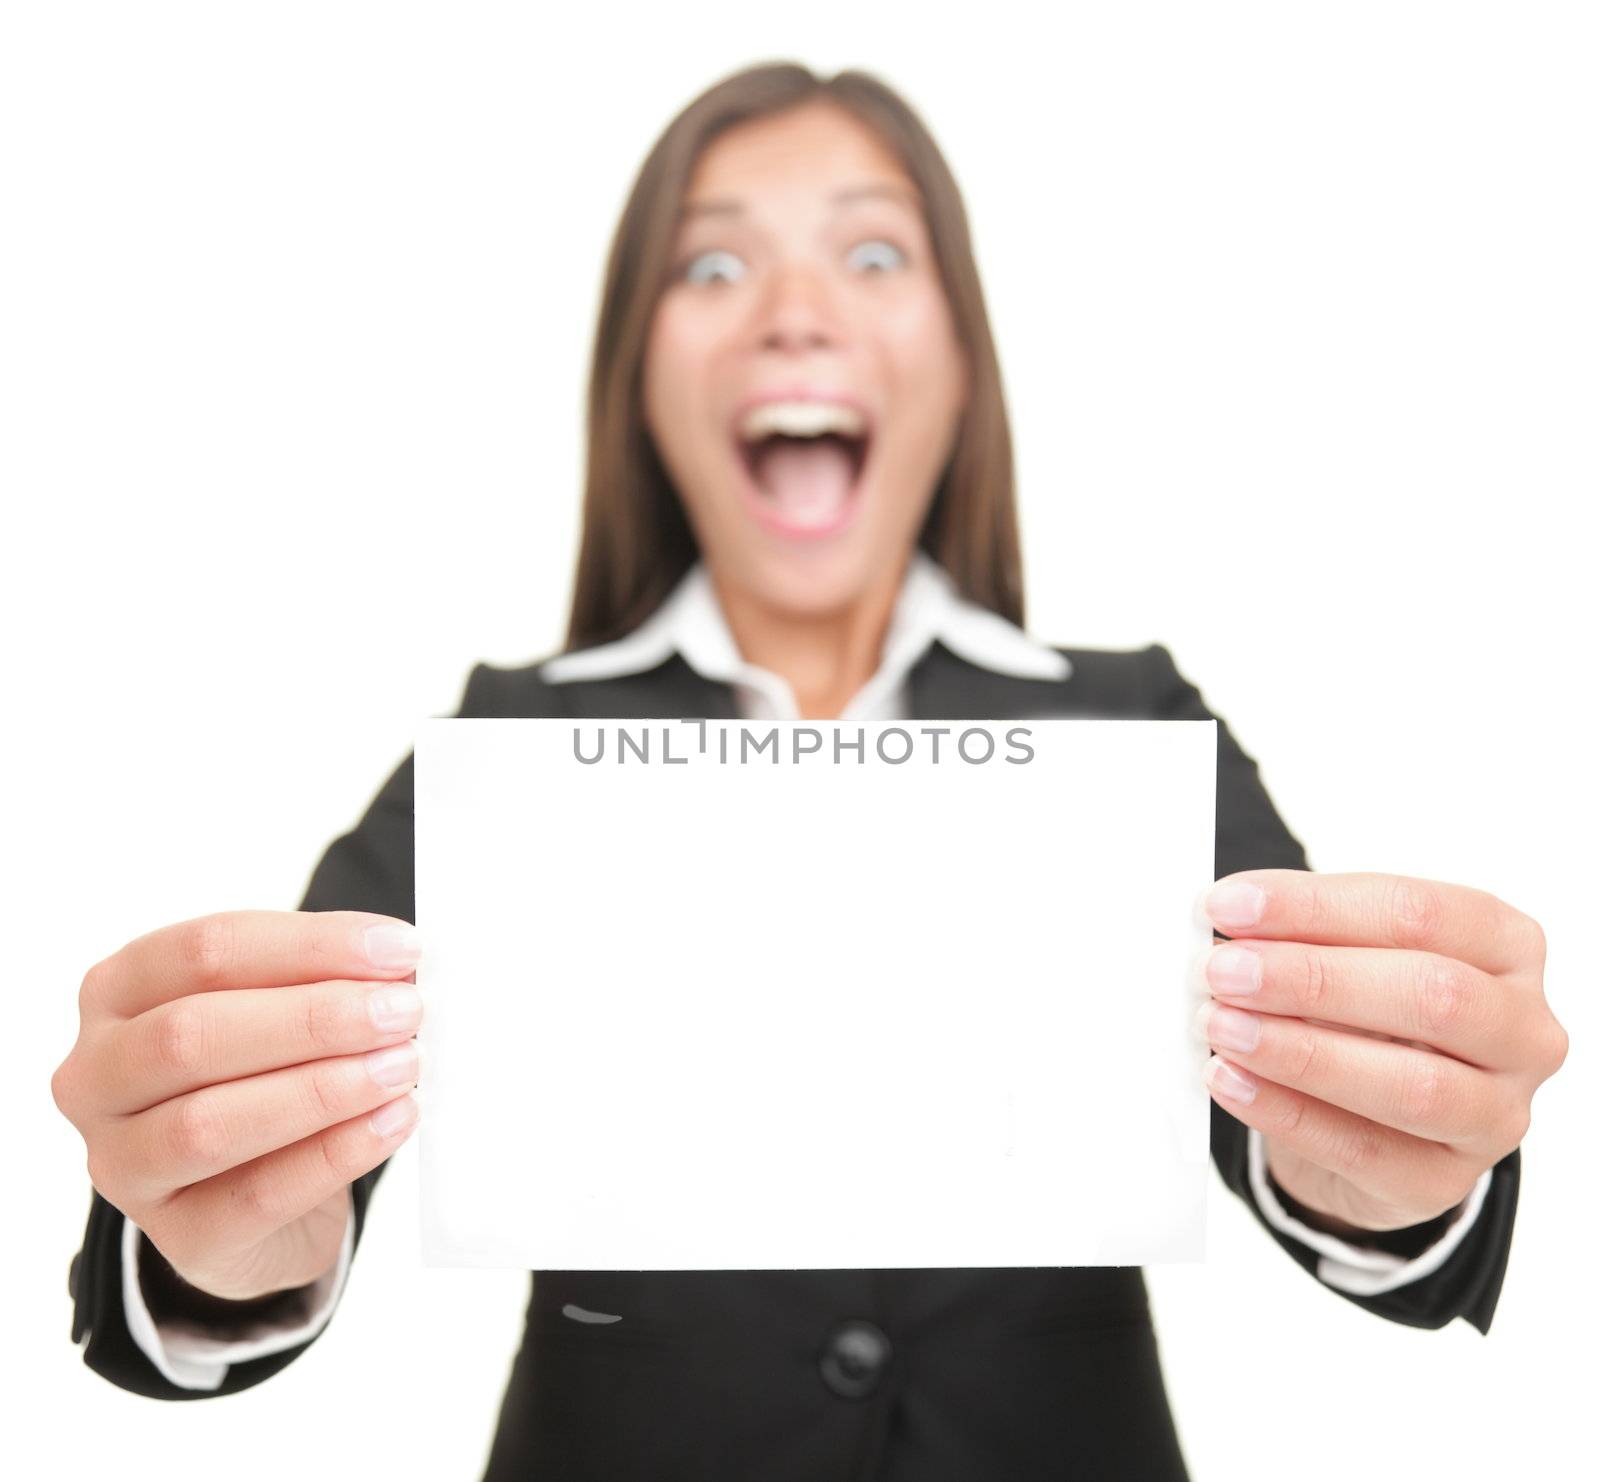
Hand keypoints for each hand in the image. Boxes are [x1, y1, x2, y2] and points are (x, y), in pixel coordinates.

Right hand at [53, 911, 423, 1299]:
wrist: (263, 1200)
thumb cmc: (266, 1074)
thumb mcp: (280, 1012)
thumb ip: (322, 982)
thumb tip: (396, 969)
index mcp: (118, 992)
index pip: (205, 951)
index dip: (309, 946)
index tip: (400, 951)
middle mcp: (98, 1075)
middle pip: (192, 1034)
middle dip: (314, 1019)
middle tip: (404, 1013)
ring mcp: (122, 1163)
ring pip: (207, 1123)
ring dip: (321, 1089)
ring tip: (402, 1067)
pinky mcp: (176, 1235)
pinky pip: (254, 1197)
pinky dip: (334, 1154)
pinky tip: (392, 1121)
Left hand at [1195, 870, 1566, 1234]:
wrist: (1363, 1112)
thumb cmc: (1360, 1010)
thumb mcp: (1343, 954)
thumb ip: (1302, 934)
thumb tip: (1230, 921)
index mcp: (1507, 946)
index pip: (1420, 914)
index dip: (1316, 907)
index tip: (1227, 906)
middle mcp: (1523, 1031)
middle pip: (1433, 996)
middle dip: (1314, 980)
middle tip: (1223, 971)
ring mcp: (1498, 1114)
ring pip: (1414, 1087)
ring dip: (1301, 1053)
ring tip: (1220, 1027)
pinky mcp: (1447, 1181)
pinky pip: (1366, 1151)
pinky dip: (1286, 1112)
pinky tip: (1229, 1080)